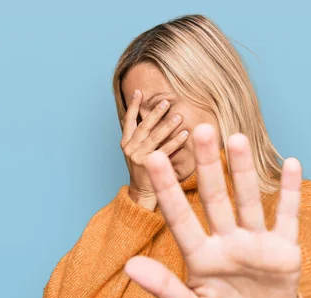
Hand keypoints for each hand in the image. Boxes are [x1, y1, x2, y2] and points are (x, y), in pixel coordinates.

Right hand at [121, 89, 187, 209]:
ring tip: (179, 116)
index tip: (138, 92)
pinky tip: (185, 134)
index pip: (128, 120)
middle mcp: (130, 149)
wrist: (142, 192)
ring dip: (167, 125)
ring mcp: (139, 158)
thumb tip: (146, 115)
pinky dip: (176, 142)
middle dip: (155, 113)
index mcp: (125, 143)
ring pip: (154, 137)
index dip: (133, 106)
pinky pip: (165, 151)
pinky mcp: (150, 167)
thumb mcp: (136, 150)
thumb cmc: (143, 169)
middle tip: (166, 102)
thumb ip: (140, 135)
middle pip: (143, 127)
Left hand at [124, 124, 302, 297]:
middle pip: (215, 198)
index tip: (153, 157)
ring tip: (236, 139)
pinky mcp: (284, 248)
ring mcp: (256, 242)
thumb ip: (165, 290)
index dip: (167, 189)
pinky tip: (291, 163)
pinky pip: (288, 216)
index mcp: (201, 257)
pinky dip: (291, 192)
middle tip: (201, 130)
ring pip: (248, 200)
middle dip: (207, 166)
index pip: (180, 218)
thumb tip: (129, 266)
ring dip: (243, 171)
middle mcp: (227, 241)